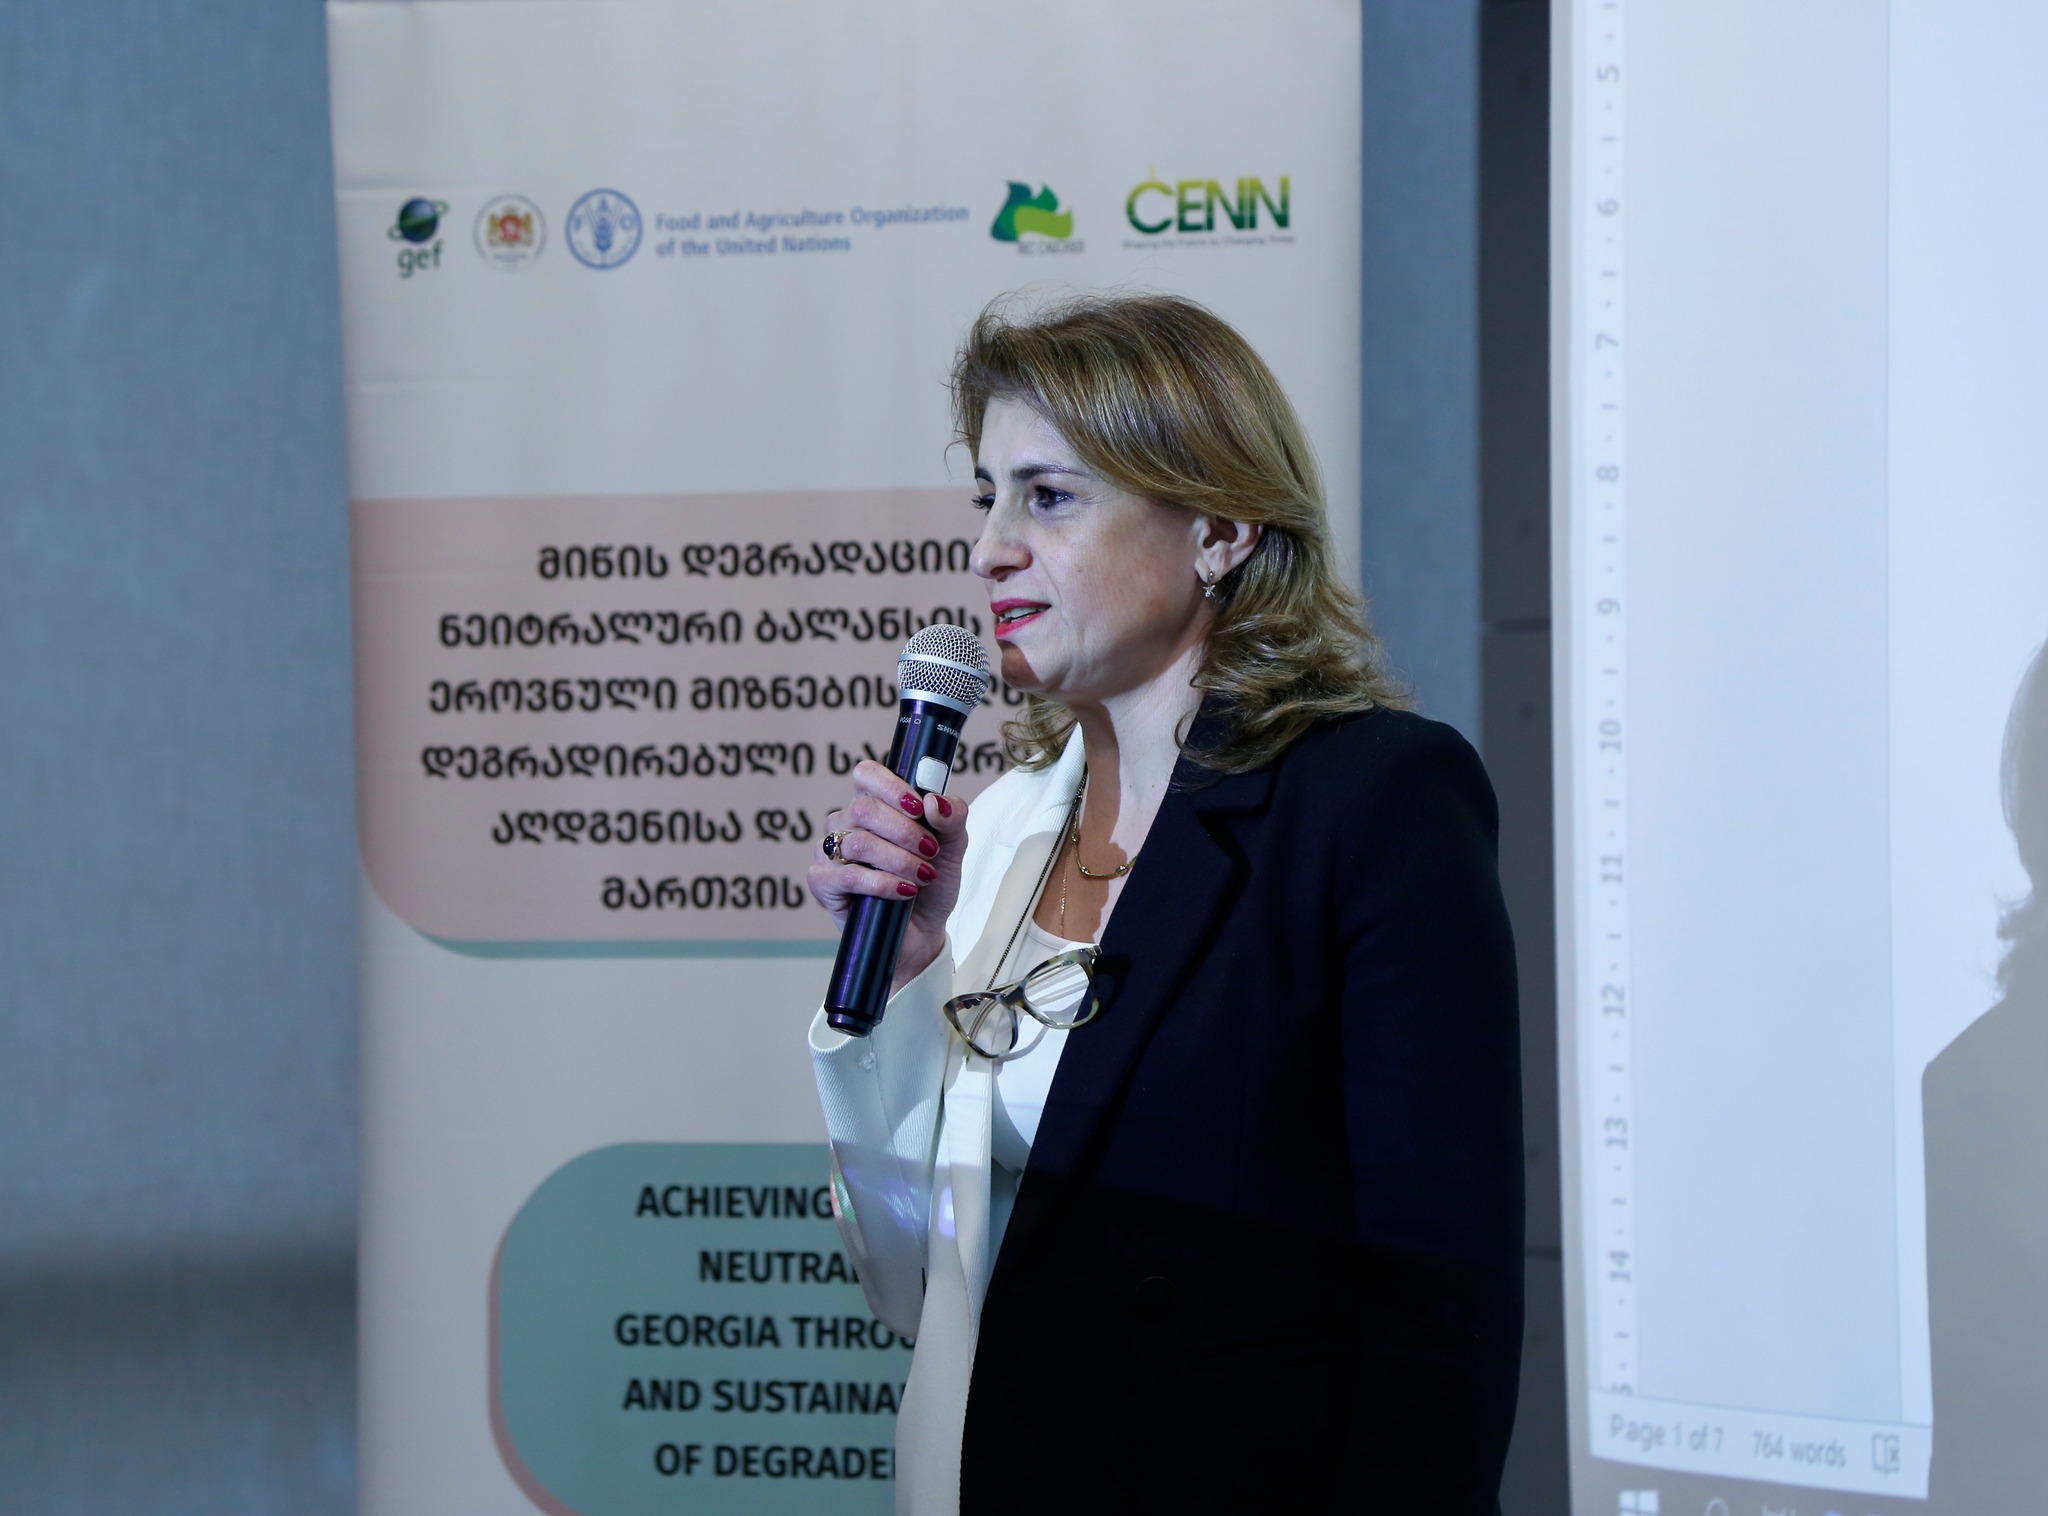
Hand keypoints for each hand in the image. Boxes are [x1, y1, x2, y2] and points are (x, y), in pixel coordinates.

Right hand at [808, 760, 968, 993]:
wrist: (923, 931)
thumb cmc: (930, 883)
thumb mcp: (953, 847)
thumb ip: (952, 818)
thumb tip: (935, 801)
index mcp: (872, 804)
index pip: (866, 774)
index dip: (891, 787)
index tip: (920, 809)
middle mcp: (846, 823)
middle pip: (864, 808)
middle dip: (905, 832)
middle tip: (931, 851)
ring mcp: (830, 852)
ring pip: (858, 843)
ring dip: (899, 861)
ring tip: (923, 877)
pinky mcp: (822, 883)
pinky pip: (847, 876)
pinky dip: (881, 883)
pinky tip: (904, 891)